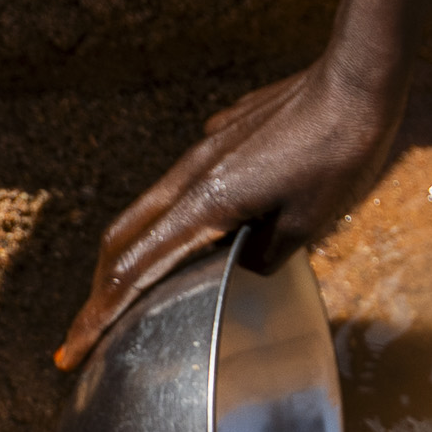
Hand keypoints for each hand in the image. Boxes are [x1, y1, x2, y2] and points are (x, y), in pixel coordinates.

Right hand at [56, 55, 408, 370]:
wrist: (359, 79)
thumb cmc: (340, 153)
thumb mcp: (308, 222)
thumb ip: (265, 254)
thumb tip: (245, 266)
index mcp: (207, 202)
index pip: (134, 270)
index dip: (99, 316)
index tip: (72, 352)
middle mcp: (193, 174)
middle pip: (123, 238)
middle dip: (99, 290)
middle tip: (86, 333)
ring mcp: (207, 149)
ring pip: (150, 209)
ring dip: (131, 254)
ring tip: (127, 292)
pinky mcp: (226, 136)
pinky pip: (183, 185)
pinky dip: (169, 220)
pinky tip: (191, 235)